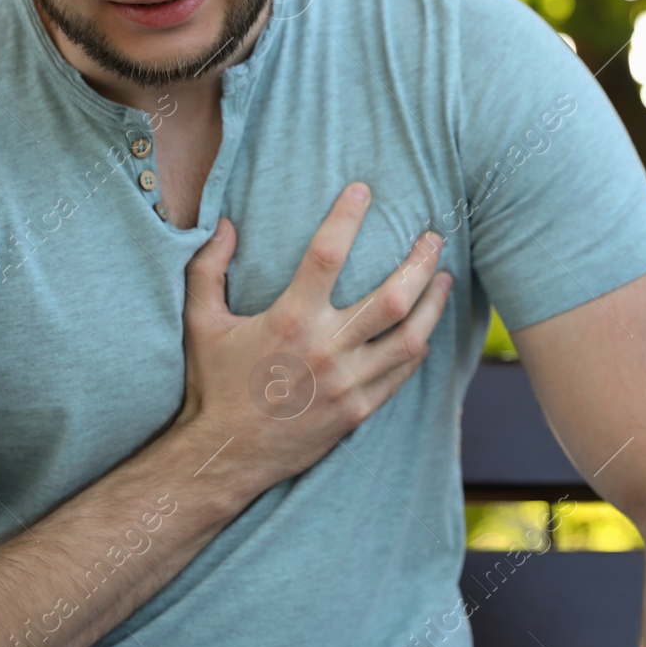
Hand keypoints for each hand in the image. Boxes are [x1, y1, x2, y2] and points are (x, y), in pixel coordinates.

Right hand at [175, 182, 451, 484]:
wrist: (226, 456)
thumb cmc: (213, 385)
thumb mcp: (200, 323)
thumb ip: (207, 269)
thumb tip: (225, 224)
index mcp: (290, 321)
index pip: (327, 255)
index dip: (346, 217)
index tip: (363, 190)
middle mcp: (326, 350)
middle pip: (393, 297)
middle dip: (421, 263)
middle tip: (433, 238)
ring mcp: (348, 384)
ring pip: (411, 338)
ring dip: (433, 304)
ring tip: (444, 278)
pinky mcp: (359, 410)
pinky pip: (402, 374)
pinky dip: (418, 347)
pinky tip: (425, 328)